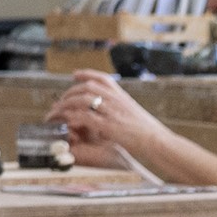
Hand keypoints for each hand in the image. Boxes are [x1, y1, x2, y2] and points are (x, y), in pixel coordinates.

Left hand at [47, 70, 171, 167]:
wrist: (159, 142)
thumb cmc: (150, 134)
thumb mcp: (136, 115)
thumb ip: (123, 111)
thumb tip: (114, 114)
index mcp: (123, 97)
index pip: (102, 78)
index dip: (86, 74)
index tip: (75, 75)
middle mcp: (116, 100)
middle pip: (87, 87)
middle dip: (70, 92)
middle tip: (61, 101)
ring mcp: (112, 112)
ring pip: (81, 99)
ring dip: (66, 105)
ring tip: (57, 113)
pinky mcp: (108, 125)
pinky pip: (84, 117)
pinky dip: (72, 118)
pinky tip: (67, 122)